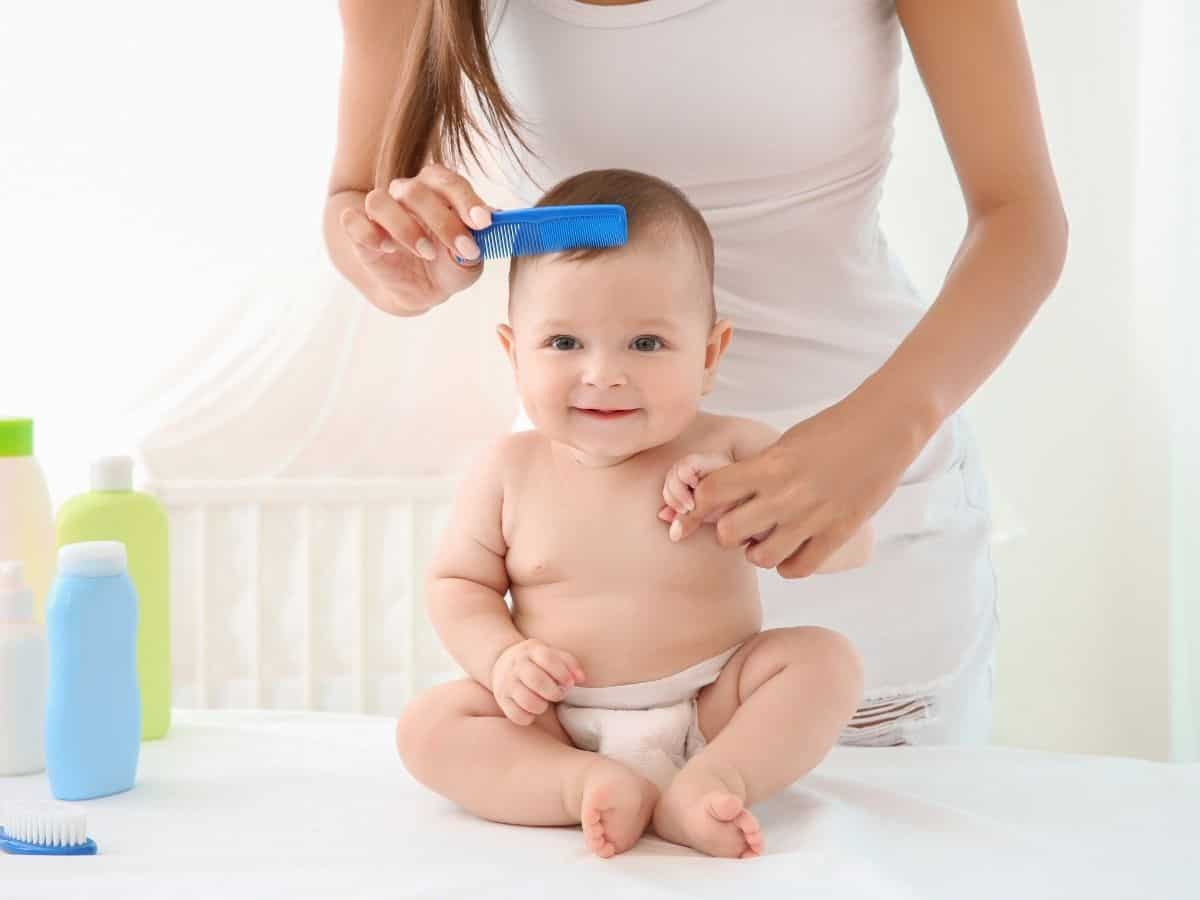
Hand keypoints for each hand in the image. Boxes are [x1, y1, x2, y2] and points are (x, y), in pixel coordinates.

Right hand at [339, 162, 493, 315]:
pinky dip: (368, 233)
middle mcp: (406, 193)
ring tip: (427, 253)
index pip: (448, 181)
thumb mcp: (470, 260)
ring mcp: (381, 211)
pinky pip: (353, 221)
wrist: (422, 290)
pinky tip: (388, 249)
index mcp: (437, 191)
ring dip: (406, 228)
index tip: (483, 222)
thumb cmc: (448, 265)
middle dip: (444, 221)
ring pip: (380, 200)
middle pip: (416, 190)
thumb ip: (479, 243)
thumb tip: (492, 223)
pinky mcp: (359, 230)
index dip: (466, 200)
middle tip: (464, 249)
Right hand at [490, 639, 585, 725]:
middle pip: (536, 679)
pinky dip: (528, 717)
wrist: (502, 662)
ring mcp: (507, 683)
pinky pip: (516, 715)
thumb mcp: (550, 654)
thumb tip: (580, 678)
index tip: (569, 683)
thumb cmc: (535, 661)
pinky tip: (532, 711)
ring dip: (541, 706)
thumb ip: (569, 663)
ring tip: (544, 703)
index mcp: (532, 651)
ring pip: (526, 700)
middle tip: (558, 695)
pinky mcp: (502, 699)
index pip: (547, 658)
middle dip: (553, 692)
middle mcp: (517, 666)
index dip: (562, 672)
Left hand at [668, 397, 921, 577]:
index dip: (702, 502)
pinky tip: (793, 551)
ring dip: (758, 553)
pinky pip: (797, 569)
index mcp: (767, 466)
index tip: (708, 505)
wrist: (884, 429)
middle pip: (727, 534)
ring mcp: (811, 518)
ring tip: (768, 540)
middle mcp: (784, 495)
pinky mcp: (837, 534)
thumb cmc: (831, 431)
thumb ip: (757, 471)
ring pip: (759, 558)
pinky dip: (788, 565)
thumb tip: (726, 496)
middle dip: (728, 532)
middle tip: (741, 526)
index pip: (710, 493)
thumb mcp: (784, 444)